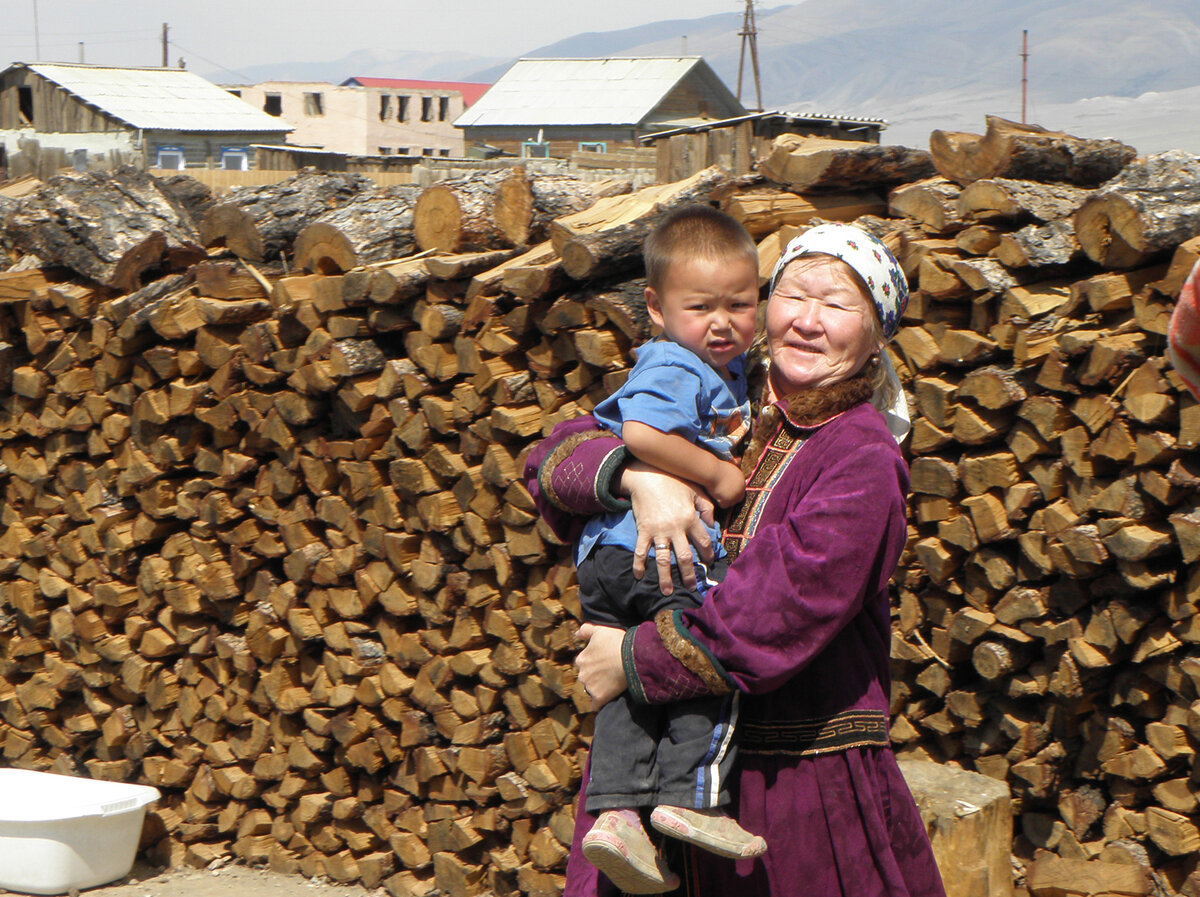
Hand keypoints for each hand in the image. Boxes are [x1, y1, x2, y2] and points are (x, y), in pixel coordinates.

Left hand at [575, 623, 627, 707]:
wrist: (630, 657)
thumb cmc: (616, 642)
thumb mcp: (599, 631)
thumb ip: (585, 630)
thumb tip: (576, 634)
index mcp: (581, 659)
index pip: (583, 664)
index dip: (594, 663)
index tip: (604, 663)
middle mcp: (582, 674)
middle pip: (586, 678)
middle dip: (594, 676)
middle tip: (609, 673)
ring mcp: (589, 687)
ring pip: (590, 690)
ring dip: (597, 689)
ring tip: (611, 684)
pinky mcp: (599, 697)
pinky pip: (595, 705)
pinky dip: (599, 703)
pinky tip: (606, 700)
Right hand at [620, 462, 715, 594]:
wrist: (647, 475)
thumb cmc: (674, 481)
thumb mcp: (695, 490)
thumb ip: (706, 507)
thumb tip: (713, 524)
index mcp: (690, 518)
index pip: (703, 541)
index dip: (708, 553)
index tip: (709, 562)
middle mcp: (675, 528)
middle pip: (684, 557)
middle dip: (689, 575)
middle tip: (692, 587)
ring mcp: (658, 531)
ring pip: (663, 559)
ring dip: (665, 577)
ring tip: (667, 592)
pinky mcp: (643, 530)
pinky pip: (641, 550)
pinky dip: (638, 564)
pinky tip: (639, 576)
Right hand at [707, 460, 746, 508]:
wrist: (711, 471)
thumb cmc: (715, 467)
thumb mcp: (728, 465)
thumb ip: (734, 465)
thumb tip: (738, 459)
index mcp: (741, 478)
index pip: (740, 490)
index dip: (732, 491)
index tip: (724, 491)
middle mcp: (741, 487)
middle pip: (738, 498)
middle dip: (730, 498)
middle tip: (720, 496)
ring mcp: (736, 494)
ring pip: (730, 503)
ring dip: (723, 500)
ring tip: (716, 494)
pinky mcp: (729, 500)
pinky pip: (724, 505)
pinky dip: (719, 502)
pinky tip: (714, 496)